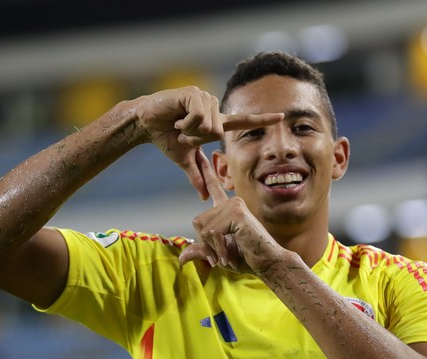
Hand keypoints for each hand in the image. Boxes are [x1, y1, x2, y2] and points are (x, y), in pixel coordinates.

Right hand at [135, 87, 282, 199]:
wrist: (144, 125)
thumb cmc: (165, 139)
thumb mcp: (184, 160)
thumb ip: (197, 176)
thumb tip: (204, 197)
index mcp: (215, 122)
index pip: (243, 121)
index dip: (262, 119)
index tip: (282, 117)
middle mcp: (213, 109)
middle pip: (219, 132)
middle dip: (197, 140)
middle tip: (182, 135)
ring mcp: (204, 98)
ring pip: (209, 125)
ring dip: (189, 131)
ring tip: (178, 124)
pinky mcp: (194, 93)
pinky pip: (197, 116)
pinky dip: (184, 123)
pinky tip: (175, 117)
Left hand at [178, 150, 284, 273]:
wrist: (266, 263)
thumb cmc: (245, 258)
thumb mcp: (217, 254)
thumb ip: (201, 251)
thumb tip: (182, 258)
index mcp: (226, 208)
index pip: (213, 186)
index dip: (205, 170)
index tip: (199, 153)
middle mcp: (230, 203)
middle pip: (198, 222)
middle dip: (205, 245)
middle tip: (220, 258)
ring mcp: (234, 206)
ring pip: (204, 229)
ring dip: (213, 249)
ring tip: (227, 256)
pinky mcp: (237, 214)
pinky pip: (213, 232)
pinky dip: (219, 249)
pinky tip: (230, 255)